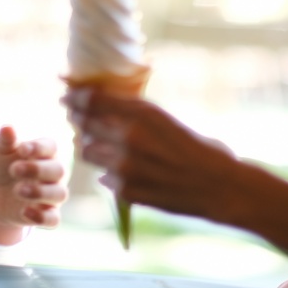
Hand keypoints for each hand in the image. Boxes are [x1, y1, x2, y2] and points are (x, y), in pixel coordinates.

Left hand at [0, 126, 67, 244]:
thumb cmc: (2, 166)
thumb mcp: (0, 152)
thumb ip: (5, 141)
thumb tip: (7, 127)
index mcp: (45, 152)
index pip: (51, 147)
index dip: (38, 148)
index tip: (21, 149)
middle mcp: (54, 173)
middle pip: (58, 170)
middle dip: (37, 170)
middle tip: (13, 170)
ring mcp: (52, 194)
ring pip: (59, 194)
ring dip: (40, 192)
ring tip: (17, 190)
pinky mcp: (47, 214)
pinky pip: (54, 219)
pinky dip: (42, 217)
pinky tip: (24, 212)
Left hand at [64, 88, 244, 224]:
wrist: (221, 187)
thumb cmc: (201, 150)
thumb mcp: (168, 121)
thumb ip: (137, 115)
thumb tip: (106, 107)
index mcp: (144, 113)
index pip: (94, 99)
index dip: (75, 97)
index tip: (67, 97)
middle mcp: (130, 137)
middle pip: (85, 125)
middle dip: (80, 122)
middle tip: (79, 121)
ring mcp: (126, 166)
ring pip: (89, 153)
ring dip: (94, 150)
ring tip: (108, 150)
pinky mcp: (126, 191)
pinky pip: (105, 179)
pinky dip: (111, 176)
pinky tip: (128, 174)